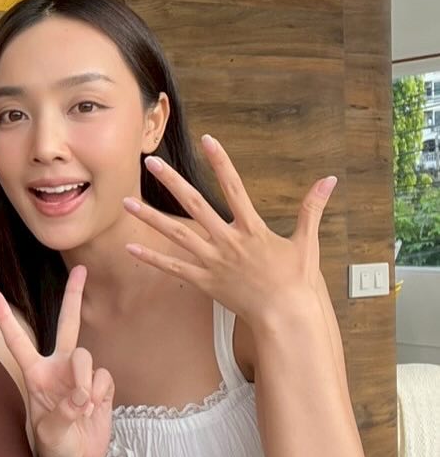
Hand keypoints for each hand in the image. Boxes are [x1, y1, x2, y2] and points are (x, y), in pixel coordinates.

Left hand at [0, 266, 114, 456]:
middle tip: (81, 270)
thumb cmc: (55, 447)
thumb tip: (80, 394)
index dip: (6, 318)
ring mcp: (81, 375)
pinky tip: (94, 409)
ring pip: (87, 357)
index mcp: (36, 374)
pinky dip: (100, 394)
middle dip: (74, 297)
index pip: (18, 341)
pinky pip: (104, 377)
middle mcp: (58, 368)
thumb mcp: (50, 434)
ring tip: (81, 406)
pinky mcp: (101, 385)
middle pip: (67, 325)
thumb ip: (62, 413)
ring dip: (84, 381)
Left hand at [125, 135, 336, 327]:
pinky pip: (173, 267)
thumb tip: (330, 180)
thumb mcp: (306, 241)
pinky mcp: (204, 281)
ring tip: (126, 202)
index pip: (234, 187)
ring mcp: (213, 261)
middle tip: (151, 162)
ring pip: (176, 235)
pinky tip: (130, 248)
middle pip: (195, 205)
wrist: (285, 316)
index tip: (207, 140)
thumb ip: (312, 208)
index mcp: (252, 229)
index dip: (221, 162)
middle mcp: (228, 241)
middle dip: (172, 182)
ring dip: (150, 218)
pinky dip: (152, 258)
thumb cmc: (296, 281)